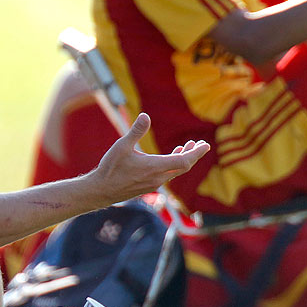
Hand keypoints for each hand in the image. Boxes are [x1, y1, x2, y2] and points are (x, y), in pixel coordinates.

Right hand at [91, 113, 208, 204]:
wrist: (100, 191)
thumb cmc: (110, 169)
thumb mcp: (121, 146)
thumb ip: (135, 132)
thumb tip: (145, 116)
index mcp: (154, 167)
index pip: (184, 161)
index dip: (196, 153)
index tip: (206, 145)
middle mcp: (158, 178)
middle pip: (183, 166)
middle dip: (193, 155)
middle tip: (201, 145)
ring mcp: (153, 184)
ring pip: (175, 171)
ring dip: (182, 159)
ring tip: (186, 147)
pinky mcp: (148, 187)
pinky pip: (167, 175)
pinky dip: (172, 165)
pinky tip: (168, 158)